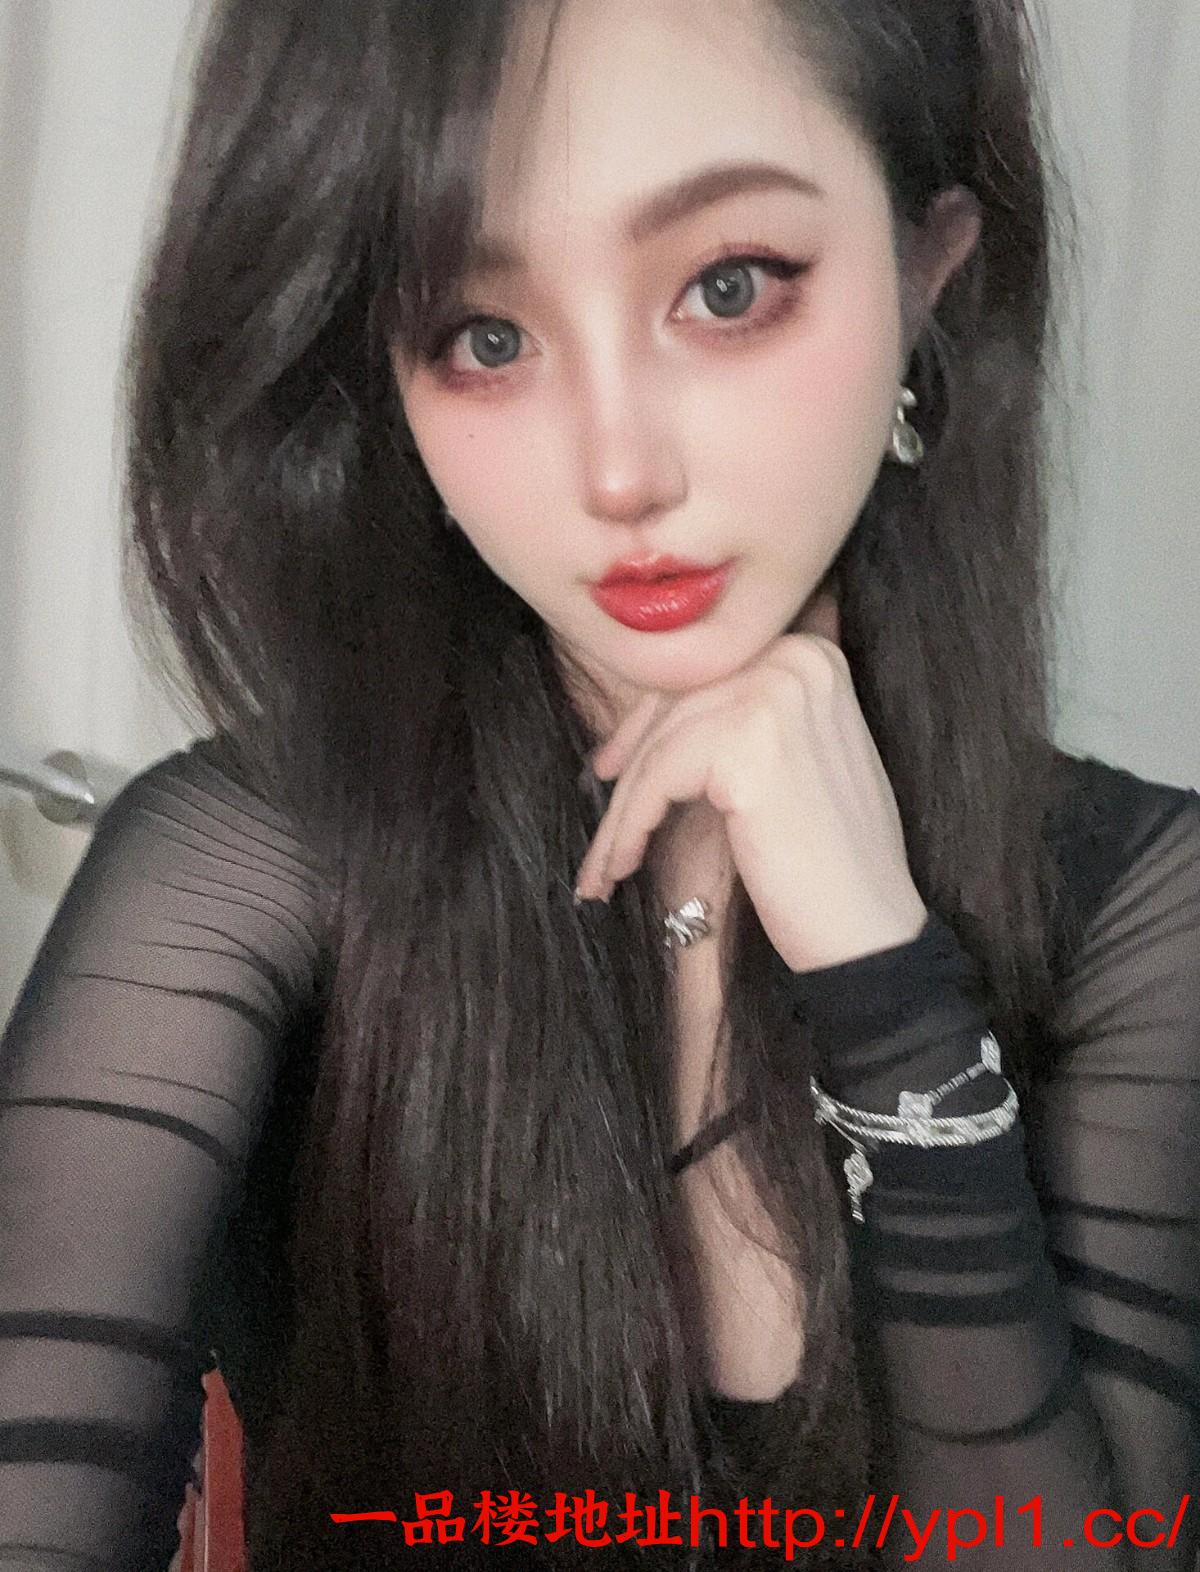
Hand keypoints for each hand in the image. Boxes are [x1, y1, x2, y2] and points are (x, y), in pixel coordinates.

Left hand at [573, 585, 927, 971]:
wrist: (867, 929)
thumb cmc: (833, 858)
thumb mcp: (798, 758)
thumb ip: (744, 718)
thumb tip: (655, 708)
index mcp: (810, 653)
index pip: (702, 677)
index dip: (647, 724)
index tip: (610, 767)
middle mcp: (794, 659)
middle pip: (674, 708)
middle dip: (627, 770)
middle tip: (602, 824)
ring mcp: (772, 695)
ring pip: (658, 749)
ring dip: (622, 815)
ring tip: (604, 866)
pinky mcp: (744, 745)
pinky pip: (656, 782)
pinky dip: (628, 830)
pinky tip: (618, 868)